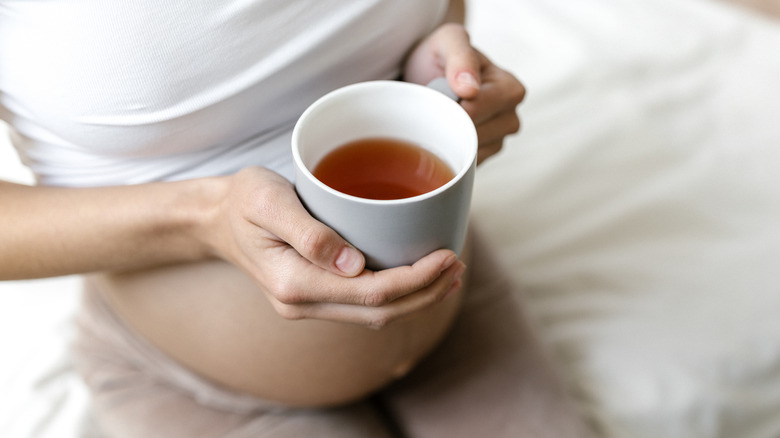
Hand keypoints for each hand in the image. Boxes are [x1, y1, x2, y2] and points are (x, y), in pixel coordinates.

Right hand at [204, 167, 465, 327]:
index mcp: (294, 282)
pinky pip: (361, 304)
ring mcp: (306, 305)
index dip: (417, 280)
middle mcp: (301, 303)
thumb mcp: (268, 202)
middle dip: (426, 294)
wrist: (214, 219)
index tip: (449, 256)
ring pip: (373, 314)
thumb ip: (309, 234)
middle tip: (458, 266)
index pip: (371, 292)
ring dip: (415, 298)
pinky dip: (394, 294)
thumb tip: (353, 264)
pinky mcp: (312, 296)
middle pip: (379, 312)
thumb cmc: (243, 201)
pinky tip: (413, 276)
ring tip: (448, 274)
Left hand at [404, 23, 525, 163]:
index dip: (449, 107)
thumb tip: (470, 88)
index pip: (476, 111)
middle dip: (447, 122)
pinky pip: (462, 166)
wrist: (426, 74)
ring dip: (446, 137)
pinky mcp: (482, 157)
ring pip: (468, 154)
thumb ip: (461, 57)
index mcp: (510, 89)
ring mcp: (497, 141)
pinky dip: (447, 152)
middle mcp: (510, 118)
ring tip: (438, 115)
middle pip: (473, 136)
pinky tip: (440, 132)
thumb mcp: (448, 42)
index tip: (436, 95)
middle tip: (434, 105)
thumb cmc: (441, 55)